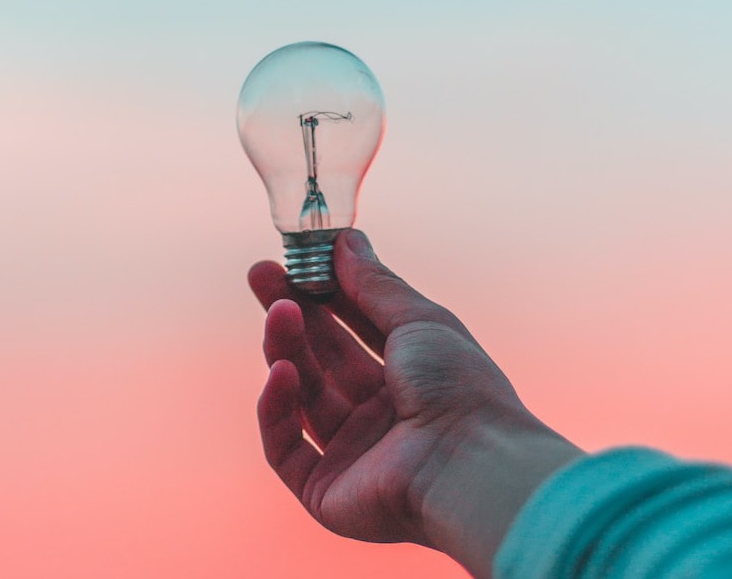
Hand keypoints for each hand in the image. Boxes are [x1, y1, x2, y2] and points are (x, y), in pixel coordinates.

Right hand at [249, 230, 581, 576]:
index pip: (354, 328)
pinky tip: (281, 372)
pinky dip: (277, 409)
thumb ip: (374, 284)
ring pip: (302, 395)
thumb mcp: (419, 320)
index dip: (323, 294)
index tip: (294, 259)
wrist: (470, 465)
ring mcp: (352, 454)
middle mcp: (380, 416)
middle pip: (321, 358)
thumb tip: (346, 239)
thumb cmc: (459, 387)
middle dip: (291, 314)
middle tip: (261, 275)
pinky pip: (285, 447)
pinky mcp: (325, 491)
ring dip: (286, 350)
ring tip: (279, 312)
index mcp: (409, 378)